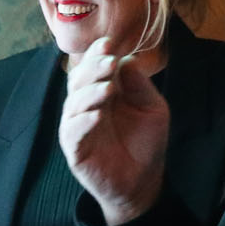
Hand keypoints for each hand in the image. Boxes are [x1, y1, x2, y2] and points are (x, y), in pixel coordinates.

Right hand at [60, 37, 168, 225]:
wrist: (143, 182)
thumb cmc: (146, 144)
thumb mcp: (152, 108)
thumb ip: (139, 85)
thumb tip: (127, 59)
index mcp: (101, 92)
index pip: (93, 67)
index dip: (97, 54)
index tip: (109, 43)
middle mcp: (85, 106)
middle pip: (79, 80)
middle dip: (93, 68)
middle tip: (109, 61)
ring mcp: (77, 127)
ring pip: (73, 103)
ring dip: (89, 93)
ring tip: (108, 87)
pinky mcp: (75, 150)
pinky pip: (72, 132)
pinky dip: (82, 122)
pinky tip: (97, 116)